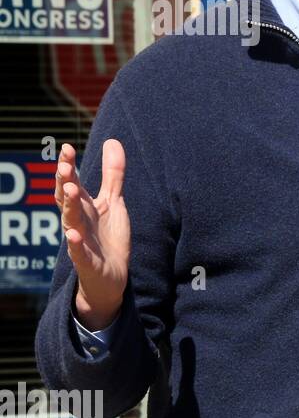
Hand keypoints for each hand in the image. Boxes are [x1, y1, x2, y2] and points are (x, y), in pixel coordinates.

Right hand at [55, 141, 129, 330]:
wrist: (111, 276)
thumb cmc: (108, 237)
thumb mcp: (113, 202)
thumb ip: (113, 174)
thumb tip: (111, 141)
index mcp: (83, 207)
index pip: (71, 183)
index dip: (68, 167)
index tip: (67, 148)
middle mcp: (77, 221)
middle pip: (66, 199)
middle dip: (64, 183)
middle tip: (66, 166)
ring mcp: (80, 241)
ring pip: (71, 222)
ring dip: (69, 206)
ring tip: (70, 190)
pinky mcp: (87, 261)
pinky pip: (78, 252)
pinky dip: (75, 244)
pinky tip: (73, 236)